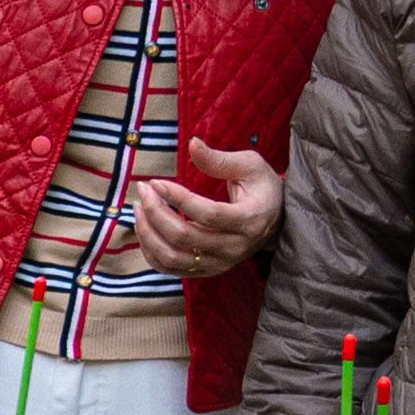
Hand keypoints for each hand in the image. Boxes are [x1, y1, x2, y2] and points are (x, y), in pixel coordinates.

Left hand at [126, 135, 282, 276]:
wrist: (276, 220)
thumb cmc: (262, 187)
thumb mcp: (249, 166)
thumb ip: (219, 159)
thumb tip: (192, 144)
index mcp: (250, 220)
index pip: (207, 214)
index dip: (177, 198)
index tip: (156, 182)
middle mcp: (235, 248)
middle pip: (185, 237)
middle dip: (155, 212)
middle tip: (142, 189)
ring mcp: (221, 263)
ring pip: (173, 257)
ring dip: (148, 233)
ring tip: (138, 207)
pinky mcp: (207, 271)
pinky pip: (171, 268)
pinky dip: (151, 251)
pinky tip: (144, 228)